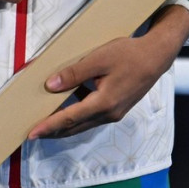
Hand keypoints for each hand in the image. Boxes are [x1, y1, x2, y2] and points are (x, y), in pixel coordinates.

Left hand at [27, 4, 188, 139]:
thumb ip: (75, 73)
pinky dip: (78, 115)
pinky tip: (70, 104)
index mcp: (104, 103)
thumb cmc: (128, 54)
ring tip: (47, 121)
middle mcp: (109, 113)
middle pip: (75, 127)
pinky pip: (93, 116)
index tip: (31, 133)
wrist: (156, 56)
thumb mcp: (99, 58)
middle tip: (33, 133)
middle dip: (53, 131)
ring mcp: (115, 113)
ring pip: (84, 123)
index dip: (49, 126)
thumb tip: (51, 85)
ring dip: (65, 125)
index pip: (69, 118)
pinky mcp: (118, 108)